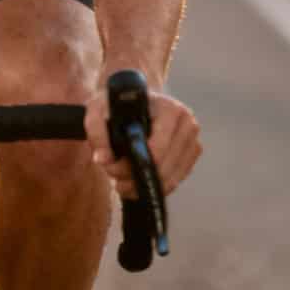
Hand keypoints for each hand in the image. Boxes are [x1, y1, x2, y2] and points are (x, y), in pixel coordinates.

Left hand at [84, 82, 202, 199]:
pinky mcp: (192, 154)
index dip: (134, 164)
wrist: (137, 102)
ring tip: (122, 183)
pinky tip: (136, 184)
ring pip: (171, 178)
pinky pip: (176, 181)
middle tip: (114, 177)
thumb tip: (103, 159)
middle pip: (164, 166)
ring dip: (145, 186)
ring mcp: (193, 140)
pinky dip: (155, 187)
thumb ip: (96, 131)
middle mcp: (188, 124)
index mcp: (170, 109)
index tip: (112, 167)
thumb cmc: (119, 105)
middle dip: (136, 178)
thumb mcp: (99, 109)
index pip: (158, 149)